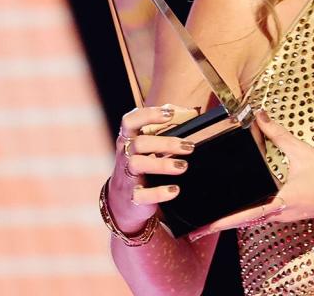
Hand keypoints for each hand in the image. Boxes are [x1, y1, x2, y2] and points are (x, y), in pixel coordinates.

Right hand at [108, 104, 198, 232]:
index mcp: (129, 139)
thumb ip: (164, 129)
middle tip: (189, 147)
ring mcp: (127, 175)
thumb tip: (189, 112)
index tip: (170, 114)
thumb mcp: (147, 146)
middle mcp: (125, 155)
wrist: (124, 200)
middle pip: (140, 143)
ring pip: (138, 164)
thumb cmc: (142, 164)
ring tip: (183, 166)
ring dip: (162, 164)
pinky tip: (174, 190)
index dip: (148, 114)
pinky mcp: (132, 197)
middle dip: (166, 143)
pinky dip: (159, 193)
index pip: (130, 121)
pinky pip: (142, 195)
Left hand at [187, 110, 313, 240]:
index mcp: (280, 204)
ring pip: (257, 217)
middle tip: (203, 222)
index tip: (203, 229)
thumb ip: (278, 135)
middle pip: (247, 219)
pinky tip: (249, 200)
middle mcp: (281, 214)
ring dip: (239, 215)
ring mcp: (288, 215)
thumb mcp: (303, 152)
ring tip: (220, 211)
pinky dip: (254, 209)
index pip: (244, 215)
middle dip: (225, 220)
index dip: (222, 222)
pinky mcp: (295, 211)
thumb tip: (259, 117)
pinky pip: (268, 213)